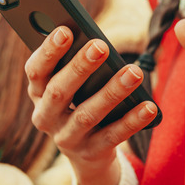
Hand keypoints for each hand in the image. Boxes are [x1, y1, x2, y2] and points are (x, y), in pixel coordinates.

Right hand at [25, 26, 157, 184]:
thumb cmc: (79, 102)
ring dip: (111, 92)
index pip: (35, 71)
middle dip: (79, 67)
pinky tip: (148, 107)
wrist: (86, 153)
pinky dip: (131, 121)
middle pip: (58, 92)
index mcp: (37, 93)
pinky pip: (113, 136)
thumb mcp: (70, 86)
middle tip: (101, 46)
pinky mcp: (91, 153)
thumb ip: (74, 65)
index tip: (65, 30)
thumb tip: (95, 42)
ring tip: (134, 72)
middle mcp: (46, 117)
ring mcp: (67, 138)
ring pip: (87, 114)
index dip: (48, 51)